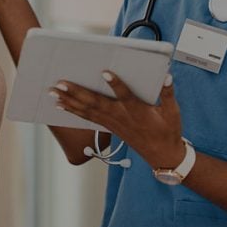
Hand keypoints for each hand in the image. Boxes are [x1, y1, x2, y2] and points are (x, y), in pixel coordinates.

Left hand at [51, 71, 185, 168]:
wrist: (162, 154)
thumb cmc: (168, 131)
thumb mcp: (173, 112)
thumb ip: (168, 93)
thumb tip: (167, 76)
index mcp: (138, 111)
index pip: (126, 96)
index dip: (116, 85)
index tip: (105, 72)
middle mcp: (121, 116)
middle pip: (97, 103)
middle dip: (77, 93)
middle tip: (61, 83)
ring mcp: (112, 123)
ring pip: (88, 111)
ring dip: (69, 101)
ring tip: (53, 92)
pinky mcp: (108, 126)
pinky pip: (88, 118)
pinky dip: (73, 111)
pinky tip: (61, 105)